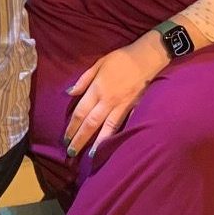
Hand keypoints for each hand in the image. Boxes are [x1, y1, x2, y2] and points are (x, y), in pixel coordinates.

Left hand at [64, 37, 167, 158]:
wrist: (148, 57)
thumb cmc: (121, 58)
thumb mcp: (99, 63)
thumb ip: (84, 80)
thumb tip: (69, 93)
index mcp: (97, 89)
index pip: (80, 112)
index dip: (72, 127)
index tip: (65, 138)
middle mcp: (108, 100)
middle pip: (91, 123)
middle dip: (80, 139)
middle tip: (71, 152)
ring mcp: (122, 106)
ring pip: (107, 128)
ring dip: (97, 143)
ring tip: (90, 156)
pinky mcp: (134, 108)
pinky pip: (123, 124)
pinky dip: (116, 136)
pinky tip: (112, 145)